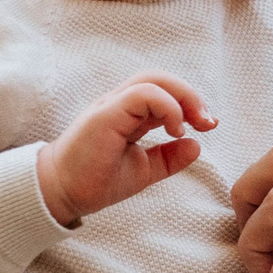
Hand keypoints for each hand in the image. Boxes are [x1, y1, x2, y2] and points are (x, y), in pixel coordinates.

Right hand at [37, 75, 215, 226]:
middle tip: (209, 122)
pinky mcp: (105, 114)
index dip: (191, 103)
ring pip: (152, 79)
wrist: (63, 194)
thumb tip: (197, 144)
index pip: (164, 92)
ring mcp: (111, 106)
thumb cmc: (97, 180)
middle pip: (160, 78)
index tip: (208, 125)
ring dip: (183, 97)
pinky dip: (166, 107)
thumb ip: (168, 158)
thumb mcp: (144, 169)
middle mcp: (120, 104)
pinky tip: (174, 130)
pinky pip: (141, 94)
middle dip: (191, 95)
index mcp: (128, 113)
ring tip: (193, 125)